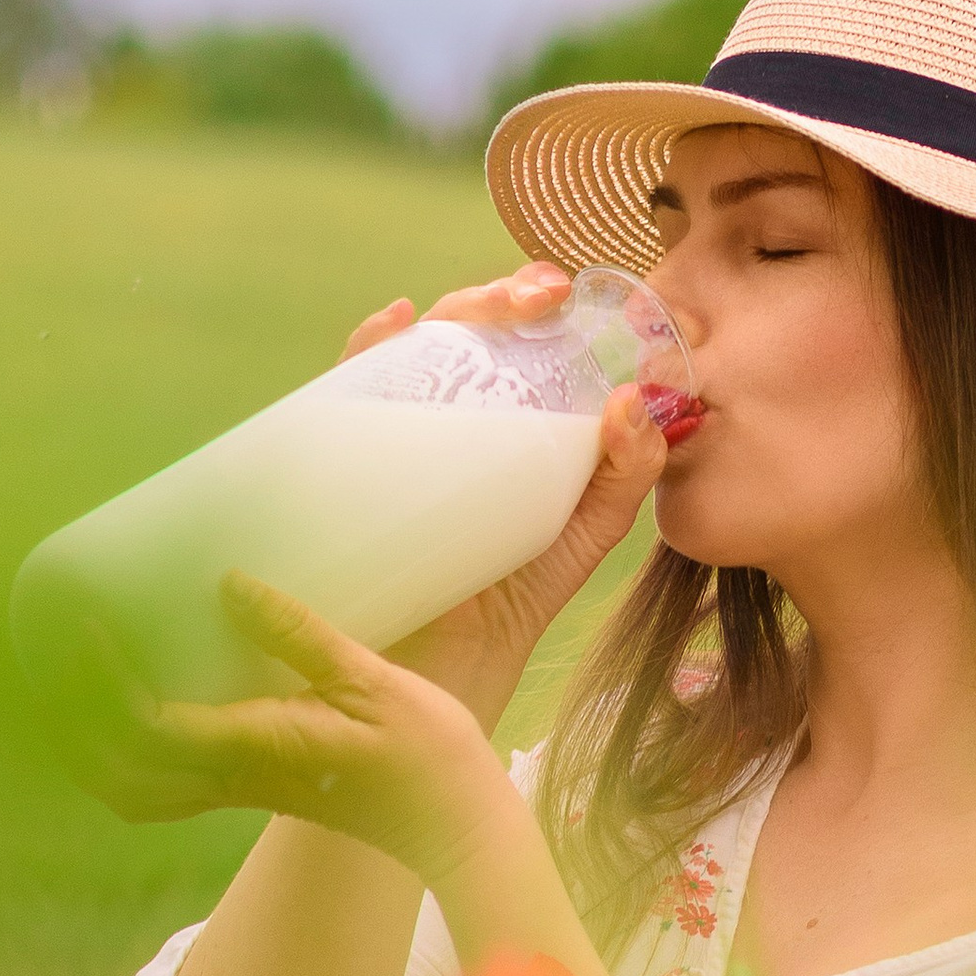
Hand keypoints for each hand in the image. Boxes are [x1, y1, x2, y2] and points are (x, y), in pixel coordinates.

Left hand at [94, 574, 513, 884]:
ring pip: (137, 794)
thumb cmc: (427, 757)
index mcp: (254, 750)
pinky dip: (134, 759)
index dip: (104, 678)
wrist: (454, 825)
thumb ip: (296, 633)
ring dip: (96, 752)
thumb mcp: (370, 679)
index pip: (147, 724)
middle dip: (76, 726)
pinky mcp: (257, 791)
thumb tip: (227, 584)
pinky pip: (169, 788)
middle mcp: (235, 779)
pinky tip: (144, 711)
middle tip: (63, 662)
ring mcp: (242, 793)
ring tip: (86, 691)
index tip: (92, 622)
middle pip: (119, 776)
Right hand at [337, 267, 668, 729]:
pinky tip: (392, 326)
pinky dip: (364, 352)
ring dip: (441, 312)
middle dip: (495, 298)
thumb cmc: (500, 612)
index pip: (506, 351)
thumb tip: (638, 404)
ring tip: (493, 302)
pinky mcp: (343, 473)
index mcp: (491, 433)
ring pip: (403, 354)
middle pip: (456, 340)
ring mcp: (385, 445)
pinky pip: (337, 398)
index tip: (570, 291)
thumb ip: (620, 480)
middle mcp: (433, 427)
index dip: (532, 309)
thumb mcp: (576, 541)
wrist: (441, 686)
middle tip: (540, 288)